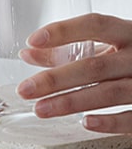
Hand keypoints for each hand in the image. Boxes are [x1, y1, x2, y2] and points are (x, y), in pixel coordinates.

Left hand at [17, 13, 131, 131]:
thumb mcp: (111, 46)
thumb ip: (71, 48)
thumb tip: (29, 53)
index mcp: (130, 33)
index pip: (96, 25)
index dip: (64, 31)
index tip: (33, 40)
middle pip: (95, 66)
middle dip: (57, 79)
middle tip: (26, 89)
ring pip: (110, 92)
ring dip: (72, 102)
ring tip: (42, 108)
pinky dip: (110, 122)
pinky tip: (85, 122)